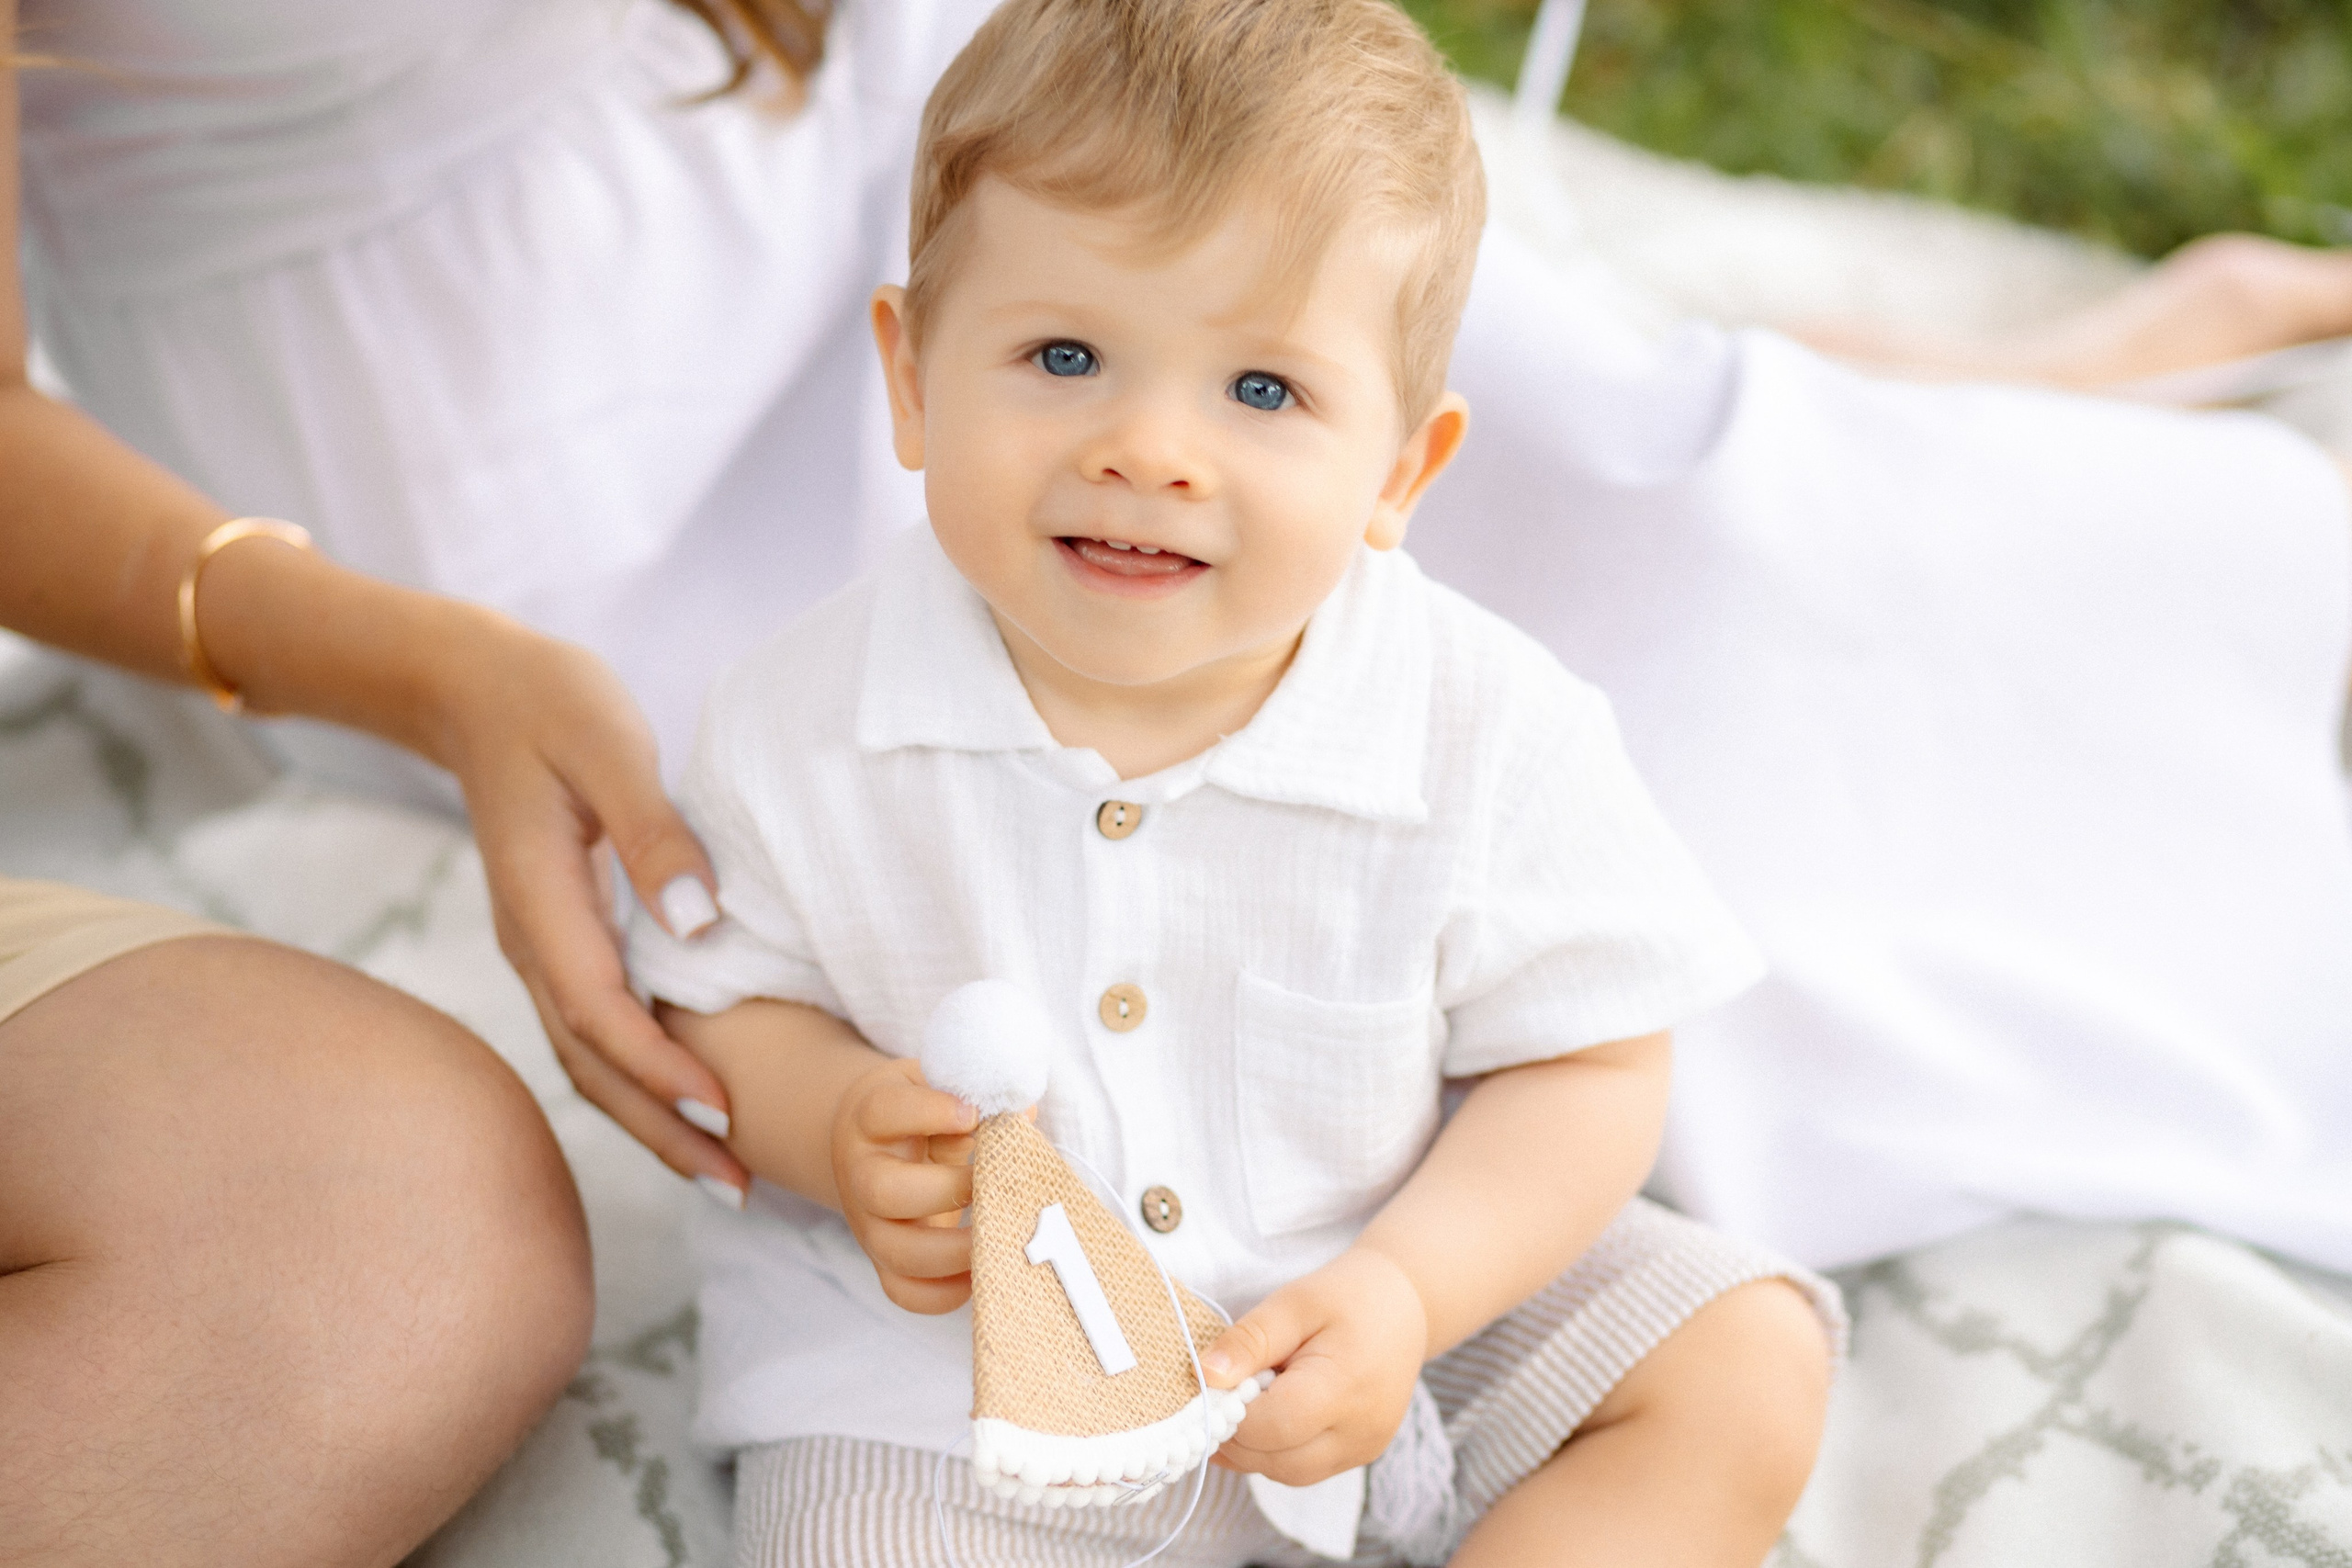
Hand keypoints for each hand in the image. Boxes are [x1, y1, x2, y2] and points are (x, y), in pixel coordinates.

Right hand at [425, 613, 745, 1192]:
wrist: (472, 687)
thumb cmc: (548, 704)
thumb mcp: (610, 745)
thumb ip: (654, 833)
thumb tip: (700, 921)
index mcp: (541, 903)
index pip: (599, 1012)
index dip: (660, 1068)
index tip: (723, 1108)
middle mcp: (531, 941)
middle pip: (590, 1062)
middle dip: (660, 1129)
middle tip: (736, 1183)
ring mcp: (538, 945)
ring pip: (586, 1056)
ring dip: (648, 1116)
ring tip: (719, 1166)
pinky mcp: (556, 938)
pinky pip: (591, 1026)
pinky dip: (634, 1074)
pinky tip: (682, 1096)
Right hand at [831, 1058, 981, 1312]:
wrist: (868, 1144)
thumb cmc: (919, 1112)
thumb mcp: (935, 1087)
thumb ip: (974, 1094)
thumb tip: (1023, 1115)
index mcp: (870, 1118)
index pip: (885, 1112)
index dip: (931, 1112)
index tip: (975, 1114)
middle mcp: (861, 1173)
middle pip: (882, 1190)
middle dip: (946, 1190)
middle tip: (991, 1181)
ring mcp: (868, 1223)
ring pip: (895, 1252)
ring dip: (954, 1252)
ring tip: (999, 1233)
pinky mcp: (882, 1261)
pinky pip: (904, 1291)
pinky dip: (945, 1293)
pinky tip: (982, 1270)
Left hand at [1200, 1246, 1427, 1485]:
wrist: (1404, 1306)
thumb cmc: (1346, 1297)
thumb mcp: (1292, 1303)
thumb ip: (1249, 1340)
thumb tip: (1206, 1376)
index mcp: (1345, 1387)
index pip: (1271, 1427)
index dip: (1229, 1415)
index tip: (1211, 1386)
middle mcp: (1360, 1431)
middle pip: (1276, 1461)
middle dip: (1236, 1436)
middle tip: (1223, 1394)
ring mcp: (1364, 1449)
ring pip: (1287, 1473)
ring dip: (1254, 1448)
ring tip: (1248, 1401)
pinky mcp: (1362, 1455)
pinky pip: (1304, 1469)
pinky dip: (1276, 1451)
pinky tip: (1270, 1413)